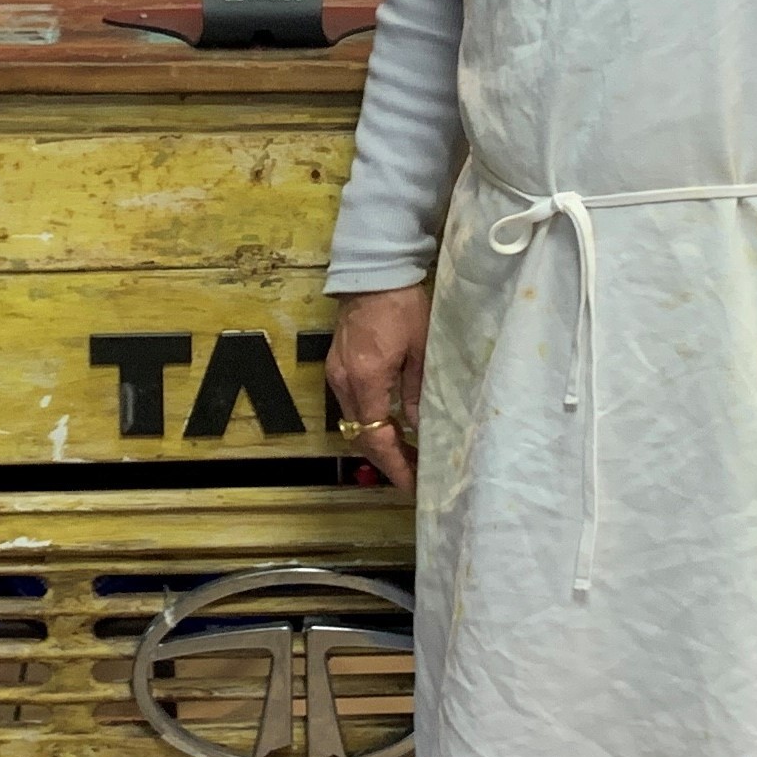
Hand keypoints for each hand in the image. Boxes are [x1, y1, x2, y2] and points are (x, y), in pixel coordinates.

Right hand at [327, 284, 430, 489]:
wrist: (372, 272)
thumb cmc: (403, 306)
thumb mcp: (421, 351)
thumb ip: (416, 392)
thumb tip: (418, 428)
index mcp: (367, 379)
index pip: (377, 436)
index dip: (394, 464)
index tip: (412, 483)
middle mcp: (345, 382)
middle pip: (361, 435)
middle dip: (387, 459)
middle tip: (414, 474)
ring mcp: (336, 374)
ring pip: (354, 422)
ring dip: (377, 441)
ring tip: (406, 454)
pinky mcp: (336, 366)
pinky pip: (352, 405)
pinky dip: (369, 421)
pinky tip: (390, 425)